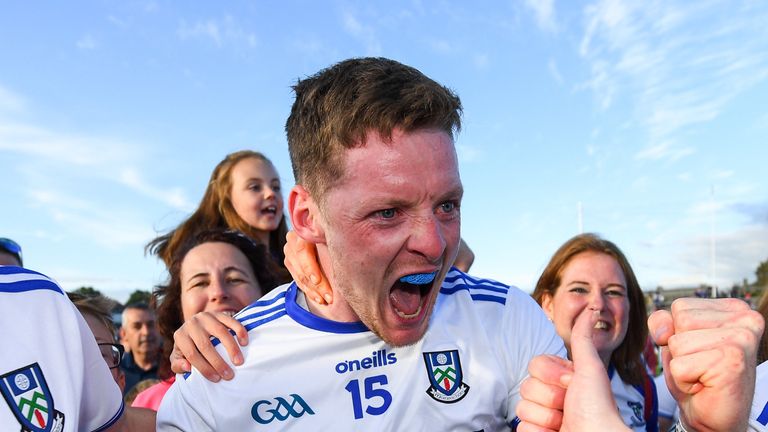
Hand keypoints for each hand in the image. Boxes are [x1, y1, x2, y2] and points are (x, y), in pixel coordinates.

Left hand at [170, 311, 248, 381]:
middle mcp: (191, 324)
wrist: (194, 328)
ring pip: (220, 332)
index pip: (192, 354)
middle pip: (205, 345)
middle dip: (218, 362)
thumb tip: (187, 367)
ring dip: (231, 348)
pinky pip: (232, 321)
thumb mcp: (177, 358)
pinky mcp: (218, 313)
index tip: (216, 379)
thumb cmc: (187, 348)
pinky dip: (240, 331)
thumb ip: (178, 365)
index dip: (204, 368)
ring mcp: (206, 316)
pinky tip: (244, 343)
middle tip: (229, 375)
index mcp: (180, 336)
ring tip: (239, 362)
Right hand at [283, 230, 332, 304]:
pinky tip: (318, 298)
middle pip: (301, 265)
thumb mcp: (332, 234)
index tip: (318, 281)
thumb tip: (342, 246)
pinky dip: (308, 290)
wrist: (324, 234)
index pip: (302, 250)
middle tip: (329, 297)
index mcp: (305, 228)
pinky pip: (297, 279)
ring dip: (313, 290)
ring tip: (325, 300)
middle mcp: (293, 238)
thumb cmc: (335, 233)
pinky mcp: (289, 261)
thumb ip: (333, 239)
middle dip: (316, 284)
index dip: (309, 267)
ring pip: (299, 274)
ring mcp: (289, 250)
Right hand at [516, 308, 628, 431]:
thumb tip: (591, 310)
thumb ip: (583, 339)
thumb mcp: (590, 369)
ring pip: (521, 407)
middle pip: (525, 386)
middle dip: (549, 397)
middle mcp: (551, 396)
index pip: (534, 366)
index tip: (571, 383)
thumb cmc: (598, 408)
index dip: (551, 375)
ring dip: (546, 417)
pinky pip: (521, 427)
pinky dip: (539, 431)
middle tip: (569, 404)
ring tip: (565, 422)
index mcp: (561, 379)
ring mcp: (542, 416)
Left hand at [648, 298, 764, 431]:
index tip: (700, 351)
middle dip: (679, 348)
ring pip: (677, 341)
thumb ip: (662, 321)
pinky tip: (705, 385)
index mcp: (734, 308)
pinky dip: (683, 380)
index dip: (677, 333)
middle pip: (680, 320)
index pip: (680, 306)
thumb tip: (663, 331)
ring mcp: (741, 339)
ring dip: (681, 364)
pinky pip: (679, 365)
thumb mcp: (673, 340)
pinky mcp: (732, 361)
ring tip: (703, 374)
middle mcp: (745, 318)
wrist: (713, 418)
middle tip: (701, 365)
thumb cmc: (696, 376)